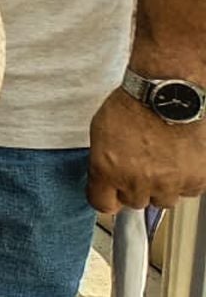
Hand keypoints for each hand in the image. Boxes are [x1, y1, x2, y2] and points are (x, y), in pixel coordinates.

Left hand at [87, 87, 205, 211]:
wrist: (168, 92)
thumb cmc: (134, 104)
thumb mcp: (101, 131)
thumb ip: (103, 162)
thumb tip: (106, 178)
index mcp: (108, 170)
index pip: (102, 204)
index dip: (107, 197)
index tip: (111, 192)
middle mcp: (137, 182)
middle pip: (135, 202)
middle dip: (135, 187)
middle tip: (141, 165)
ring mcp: (168, 183)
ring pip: (164, 200)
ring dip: (162, 186)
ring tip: (163, 160)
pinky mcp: (195, 179)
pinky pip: (189, 191)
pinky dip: (186, 179)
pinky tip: (180, 159)